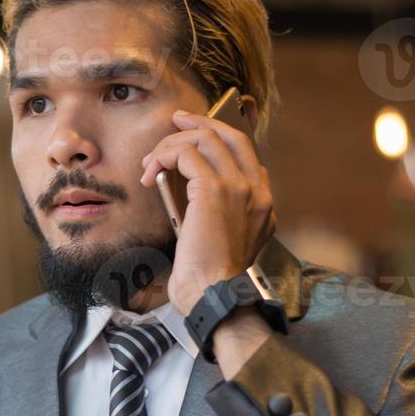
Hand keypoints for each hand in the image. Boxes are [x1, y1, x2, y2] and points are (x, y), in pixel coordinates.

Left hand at [139, 108, 276, 316]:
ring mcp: (238, 187)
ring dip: (172, 145)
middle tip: (175, 121)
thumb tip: (201, 193)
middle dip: (200, 122)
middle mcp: (256, 189)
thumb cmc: (213, 276)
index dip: (219, 136)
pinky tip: (150, 173)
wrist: (214, 293)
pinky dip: (164, 157)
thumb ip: (229, 214)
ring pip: (205, 140)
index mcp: (264, 201)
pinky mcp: (213, 190)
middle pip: (229, 136)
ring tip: (151, 163)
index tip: (194, 133)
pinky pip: (187, 154)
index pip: (245, 152)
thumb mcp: (232, 242)